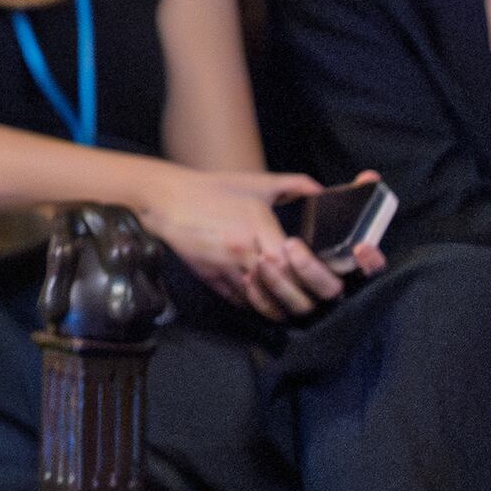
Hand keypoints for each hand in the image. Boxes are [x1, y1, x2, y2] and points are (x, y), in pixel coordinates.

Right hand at [133, 168, 360, 320]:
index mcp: (257, 223)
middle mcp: (242, 247)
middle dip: (299, 299)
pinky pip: (237, 299)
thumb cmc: (212, 189)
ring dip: (277, 307)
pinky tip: (261, 299)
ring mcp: (224, 265)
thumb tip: (323, 190)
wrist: (168, 198)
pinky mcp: (209, 276)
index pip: (292, 262)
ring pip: (260, 300)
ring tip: (288, 307)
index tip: (318, 278)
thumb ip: (293, 184)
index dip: (309, 275)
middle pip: (281, 287)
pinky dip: (252, 304)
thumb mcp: (256, 182)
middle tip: (310, 300)